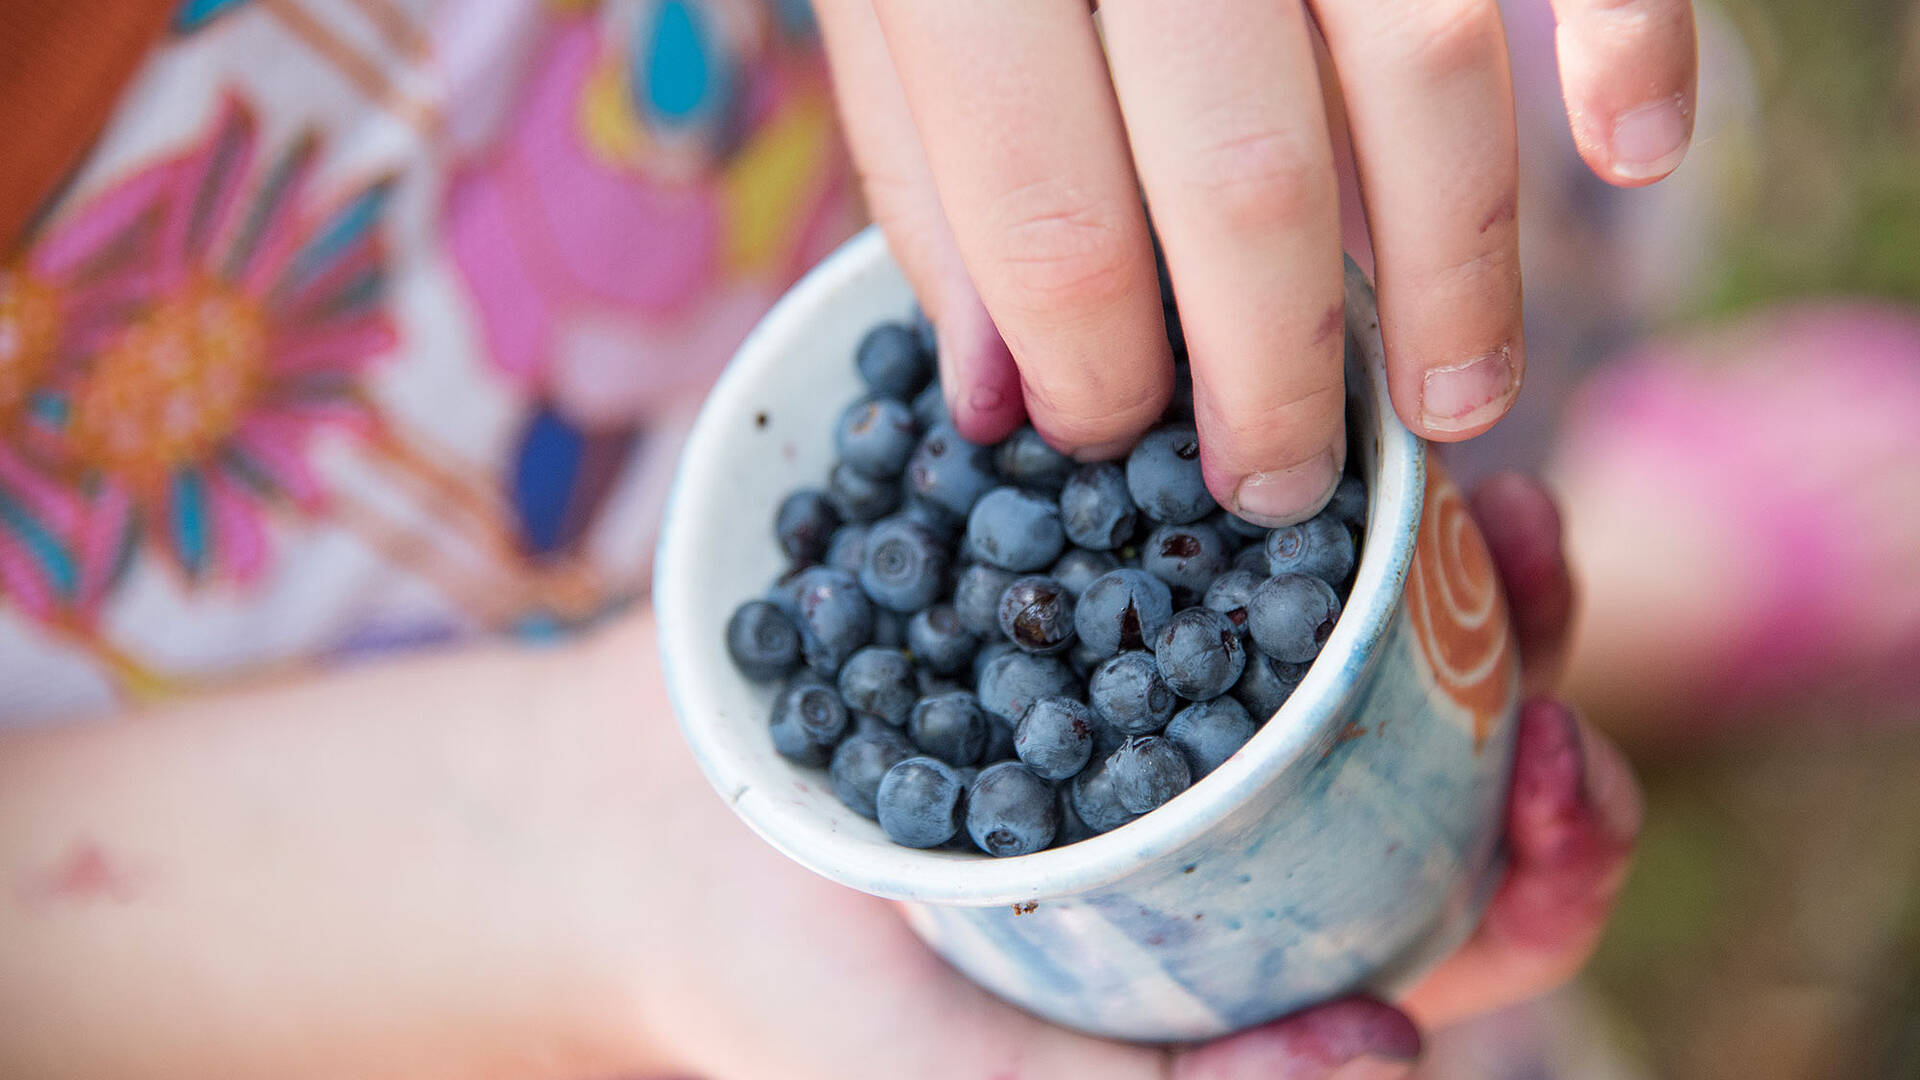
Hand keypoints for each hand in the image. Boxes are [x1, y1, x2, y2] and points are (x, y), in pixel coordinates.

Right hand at [629, 474, 1639, 1077]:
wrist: (644, 847)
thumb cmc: (809, 1007)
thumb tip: (1395, 1052)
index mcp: (1263, 952)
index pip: (1471, 917)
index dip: (1551, 851)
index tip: (1558, 763)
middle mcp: (1248, 819)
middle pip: (1445, 743)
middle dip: (1521, 654)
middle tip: (1538, 555)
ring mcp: (1173, 694)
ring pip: (1361, 624)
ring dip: (1438, 550)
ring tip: (1474, 478)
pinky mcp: (1093, 591)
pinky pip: (1215, 533)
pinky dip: (1271, 479)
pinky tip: (1288, 417)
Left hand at [812, 0, 1696, 525]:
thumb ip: (934, 159)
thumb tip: (998, 393)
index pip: (1047, 209)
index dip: (1087, 368)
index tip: (1110, 439)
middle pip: (1239, 178)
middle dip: (1270, 377)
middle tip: (1279, 486)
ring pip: (1424, 79)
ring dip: (1454, 274)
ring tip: (1453, 412)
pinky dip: (1631, 38)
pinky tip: (1633, 159)